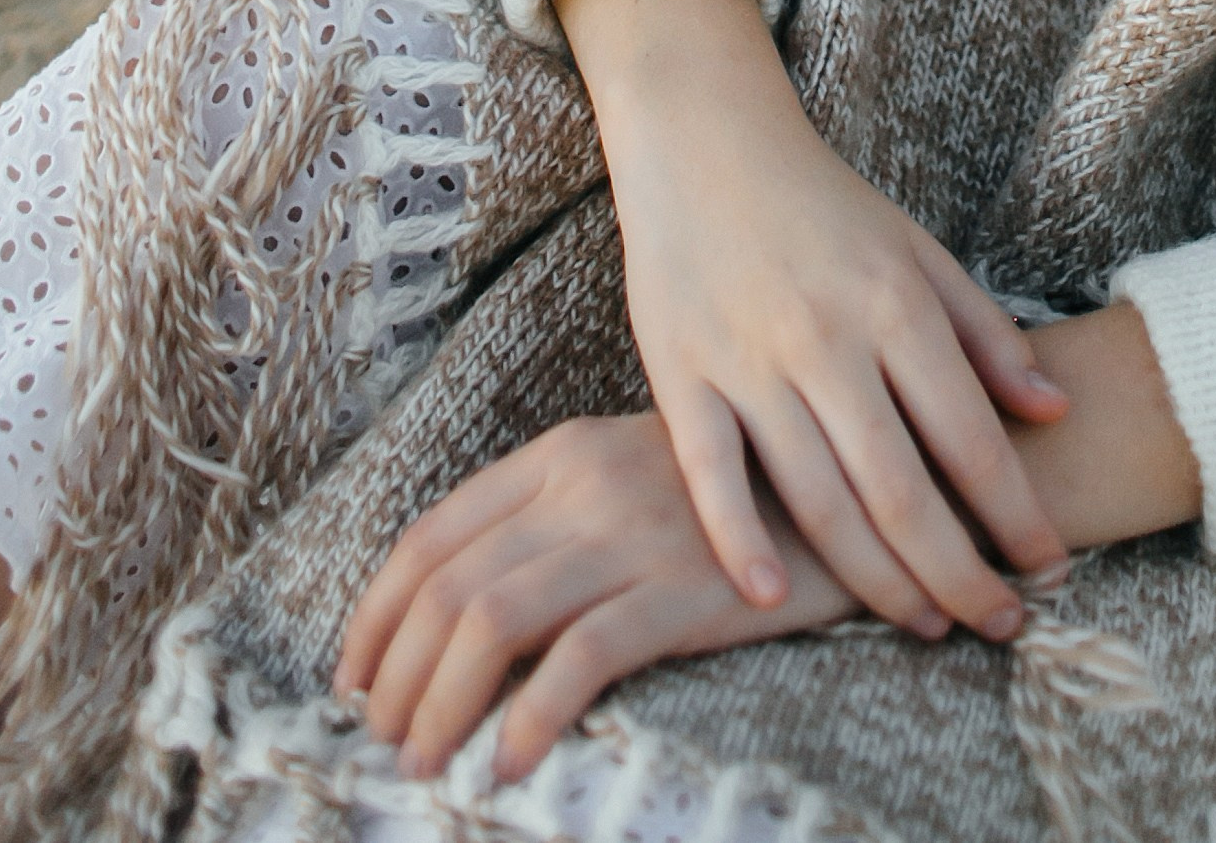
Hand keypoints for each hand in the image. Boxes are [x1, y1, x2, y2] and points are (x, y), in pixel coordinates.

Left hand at [334, 411, 853, 785]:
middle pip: (449, 582)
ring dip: (440, 702)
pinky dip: (529, 716)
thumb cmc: (741, 499)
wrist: (862, 485)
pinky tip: (512, 762)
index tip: (353, 677)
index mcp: (562, 452)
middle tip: (381, 739)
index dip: (377, 613)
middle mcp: (582, 482)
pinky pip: (579, 656)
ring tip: (425, 762)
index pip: (433, 533)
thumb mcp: (635, 480)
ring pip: (492, 619)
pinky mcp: (680, 586)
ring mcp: (630, 531)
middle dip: (396, 673)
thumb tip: (465, 618)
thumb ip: (559, 522)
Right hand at [556, 0, 1072, 644]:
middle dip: (960, 573)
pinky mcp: (679, 373)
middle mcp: (828, 338)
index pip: (969, 437)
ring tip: (925, 628)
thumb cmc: (823, 203)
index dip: (1016, 515)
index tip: (1051, 570)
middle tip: (1001, 628)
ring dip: (876, 580)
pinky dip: (740, 542)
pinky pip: (710, 474)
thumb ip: (985, 331)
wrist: (706, 139)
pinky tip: (774, 601)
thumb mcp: (917, 249)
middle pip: (901, 489)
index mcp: (895, 304)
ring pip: (818, 499)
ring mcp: (750, 360)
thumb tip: (1053, 410)